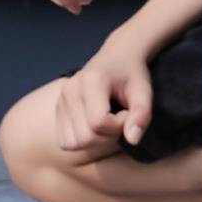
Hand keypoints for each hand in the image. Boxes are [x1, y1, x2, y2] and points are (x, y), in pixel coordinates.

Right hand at [56, 27, 152, 150]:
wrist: (117, 58)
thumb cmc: (132, 75)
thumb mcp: (143, 92)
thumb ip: (141, 115)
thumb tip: (133, 140)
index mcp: (89, 81)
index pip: (98, 122)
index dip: (118, 126)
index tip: (128, 113)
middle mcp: (69, 91)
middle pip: (85, 137)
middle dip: (109, 136)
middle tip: (120, 119)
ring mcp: (60, 102)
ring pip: (74, 143)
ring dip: (96, 141)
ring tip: (108, 122)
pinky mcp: (57, 112)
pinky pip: (66, 142)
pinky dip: (84, 141)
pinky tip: (96, 127)